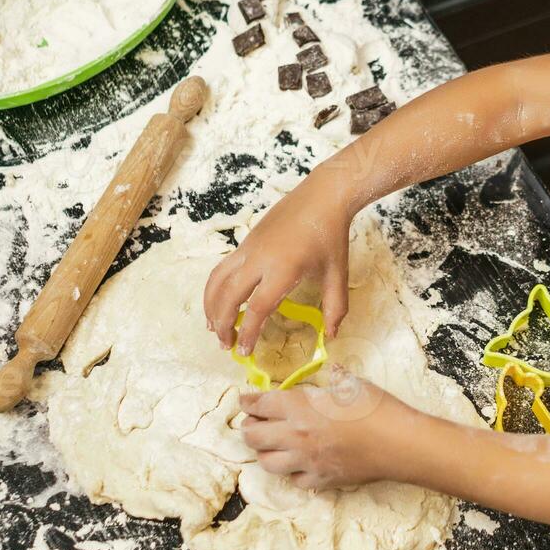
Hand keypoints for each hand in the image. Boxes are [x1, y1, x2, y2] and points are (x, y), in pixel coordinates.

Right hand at [203, 180, 351, 352]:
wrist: (322, 196)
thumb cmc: (331, 236)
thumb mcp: (338, 274)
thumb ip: (336, 307)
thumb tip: (332, 335)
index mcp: (282, 270)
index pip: (256, 309)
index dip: (247, 333)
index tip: (245, 352)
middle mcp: (259, 259)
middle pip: (229, 297)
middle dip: (222, 325)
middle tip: (226, 346)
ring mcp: (249, 248)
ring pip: (217, 281)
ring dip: (211, 306)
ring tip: (213, 328)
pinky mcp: (245, 241)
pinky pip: (221, 268)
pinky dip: (214, 288)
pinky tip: (218, 301)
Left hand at [238, 371, 413, 489]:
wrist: (399, 444)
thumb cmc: (377, 409)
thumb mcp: (352, 384)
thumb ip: (335, 379)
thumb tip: (333, 371)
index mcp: (300, 407)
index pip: (260, 404)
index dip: (248, 402)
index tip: (244, 400)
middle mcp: (296, 436)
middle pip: (252, 436)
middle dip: (248, 428)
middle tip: (252, 423)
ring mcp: (306, 462)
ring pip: (267, 462)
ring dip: (264, 452)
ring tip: (271, 445)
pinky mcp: (320, 480)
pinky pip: (294, 480)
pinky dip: (291, 472)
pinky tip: (299, 464)